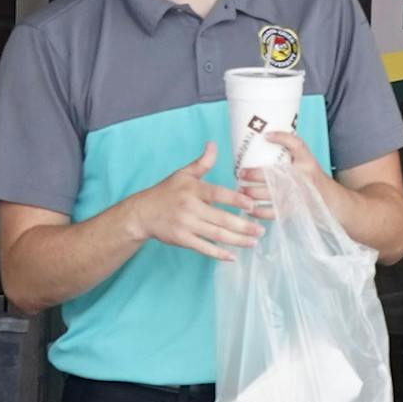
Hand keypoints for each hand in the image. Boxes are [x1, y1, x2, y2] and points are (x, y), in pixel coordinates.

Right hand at [125, 144, 261, 261]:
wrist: (142, 213)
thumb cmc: (166, 192)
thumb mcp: (183, 174)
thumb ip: (202, 162)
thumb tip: (213, 144)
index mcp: (193, 190)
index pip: (218, 194)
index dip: (236, 199)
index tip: (252, 205)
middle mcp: (190, 208)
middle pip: (221, 219)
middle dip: (243, 226)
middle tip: (260, 230)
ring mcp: (185, 225)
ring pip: (216, 235)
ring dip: (237, 240)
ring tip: (253, 242)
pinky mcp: (181, 239)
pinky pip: (203, 248)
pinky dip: (218, 254)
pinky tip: (232, 257)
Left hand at [237, 132, 330, 218]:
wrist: (326, 197)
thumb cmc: (309, 174)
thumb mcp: (305, 157)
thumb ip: (290, 144)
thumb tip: (266, 135)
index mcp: (305, 162)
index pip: (296, 146)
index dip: (281, 138)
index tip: (264, 137)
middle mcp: (302, 178)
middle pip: (274, 176)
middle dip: (253, 175)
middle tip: (240, 173)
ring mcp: (297, 195)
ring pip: (269, 194)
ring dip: (251, 193)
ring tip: (240, 190)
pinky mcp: (292, 210)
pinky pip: (271, 212)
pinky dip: (257, 211)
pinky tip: (248, 208)